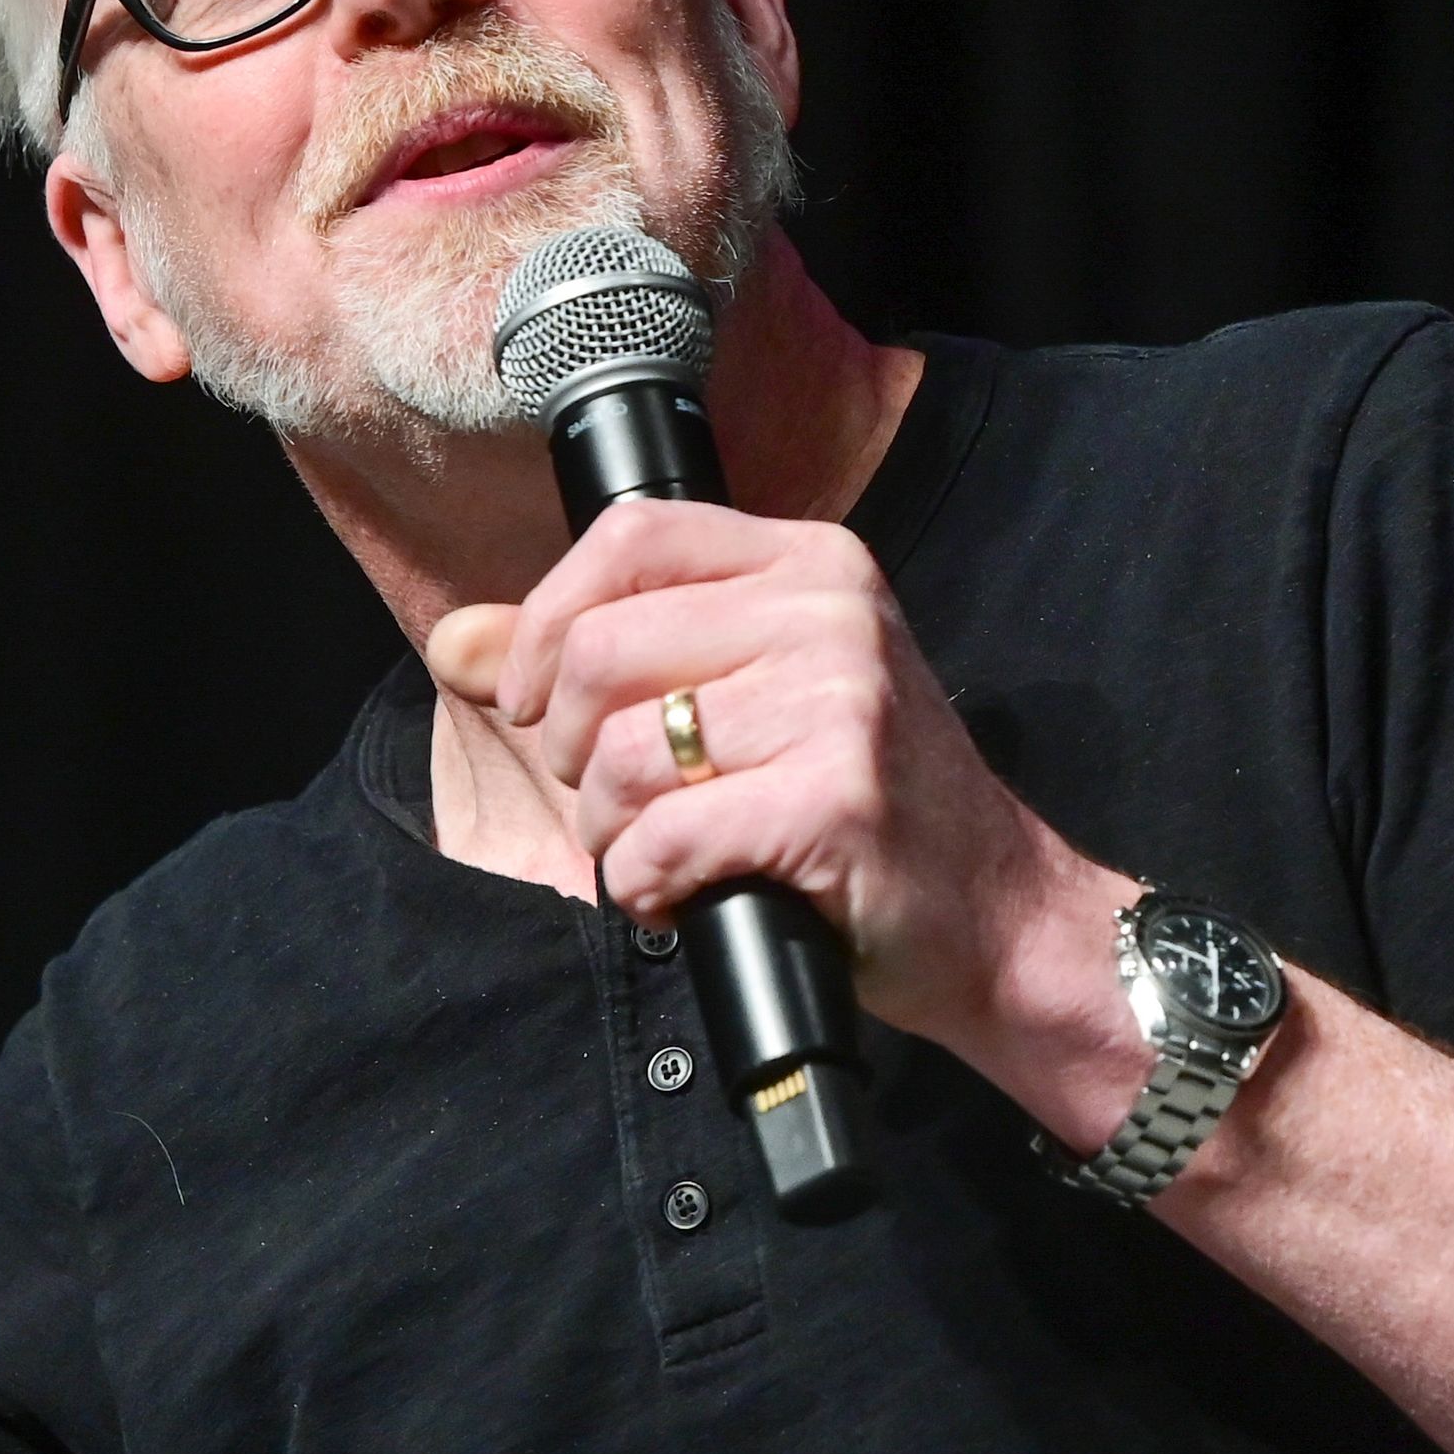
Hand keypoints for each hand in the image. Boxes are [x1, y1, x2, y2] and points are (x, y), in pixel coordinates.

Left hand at [436, 504, 1145, 1124]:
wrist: (997, 916)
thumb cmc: (861, 809)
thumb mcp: (743, 700)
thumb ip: (598, 660)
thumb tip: (456, 644)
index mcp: (809, 564)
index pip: (628, 538)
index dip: (545, 621)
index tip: (534, 700)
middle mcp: (829, 613)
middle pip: (600, 651)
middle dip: (567, 750)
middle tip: (609, 801)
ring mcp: (840, 702)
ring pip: (622, 754)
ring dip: (608, 832)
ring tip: (655, 855)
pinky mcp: (835, 799)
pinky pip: (665, 836)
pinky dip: (645, 884)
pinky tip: (679, 895)